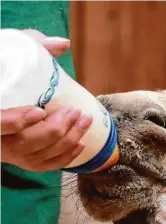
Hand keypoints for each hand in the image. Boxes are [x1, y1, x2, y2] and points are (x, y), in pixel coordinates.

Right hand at [1, 30, 92, 171]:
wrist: (3, 107)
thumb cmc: (6, 79)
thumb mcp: (9, 59)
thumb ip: (33, 49)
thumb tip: (63, 44)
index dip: (16, 121)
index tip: (39, 111)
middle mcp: (0, 142)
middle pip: (28, 141)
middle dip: (56, 129)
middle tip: (75, 112)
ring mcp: (14, 155)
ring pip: (42, 154)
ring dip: (68, 138)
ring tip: (85, 120)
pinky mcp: (27, 162)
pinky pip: (48, 165)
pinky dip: (66, 156)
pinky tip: (81, 143)